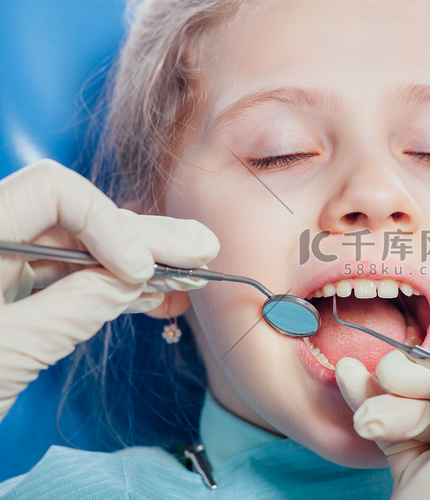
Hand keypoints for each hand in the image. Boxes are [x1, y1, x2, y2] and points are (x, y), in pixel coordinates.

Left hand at [0, 160, 219, 419]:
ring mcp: (0, 268)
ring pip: (81, 251)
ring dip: (137, 266)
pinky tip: (152, 297)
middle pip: (77, 220)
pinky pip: (70, 281)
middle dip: (142, 238)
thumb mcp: (6, 352)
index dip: (106, 222)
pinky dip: (112, 290)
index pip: (53, 192)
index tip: (137, 270)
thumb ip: (76, 305)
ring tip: (189, 274)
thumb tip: (137, 275)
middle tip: (200, 247)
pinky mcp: (10, 297)